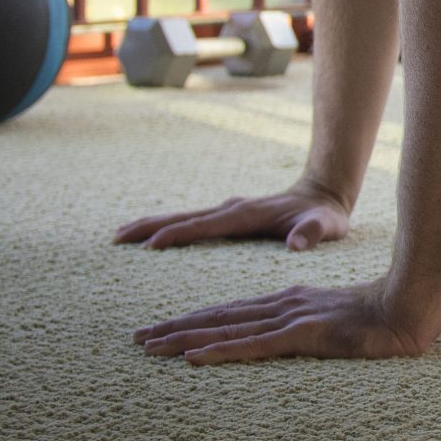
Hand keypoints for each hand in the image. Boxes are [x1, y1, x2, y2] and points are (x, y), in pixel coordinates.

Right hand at [113, 180, 352, 251]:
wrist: (325, 194)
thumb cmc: (324, 216)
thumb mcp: (324, 226)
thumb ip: (311, 234)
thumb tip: (296, 244)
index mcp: (246, 214)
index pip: (205, 225)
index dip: (177, 235)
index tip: (149, 247)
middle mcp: (232, 209)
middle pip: (183, 217)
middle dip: (149, 226)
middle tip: (116, 238)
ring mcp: (228, 210)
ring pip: (182, 217)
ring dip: (152, 225)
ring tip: (120, 236)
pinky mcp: (229, 216)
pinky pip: (192, 222)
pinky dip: (167, 227)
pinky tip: (152, 237)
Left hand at [134, 279, 432, 364]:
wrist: (413, 304)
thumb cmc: (381, 314)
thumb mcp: (336, 319)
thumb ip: (310, 323)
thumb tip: (293, 332)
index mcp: (290, 299)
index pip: (232, 311)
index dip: (194, 319)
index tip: (162, 329)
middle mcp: (283, 304)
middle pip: (220, 316)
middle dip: (176, 326)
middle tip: (138, 338)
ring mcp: (293, 317)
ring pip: (227, 328)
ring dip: (185, 337)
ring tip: (150, 347)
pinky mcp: (305, 334)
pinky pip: (254, 345)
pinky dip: (220, 350)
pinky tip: (194, 357)